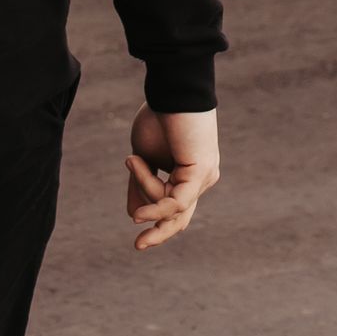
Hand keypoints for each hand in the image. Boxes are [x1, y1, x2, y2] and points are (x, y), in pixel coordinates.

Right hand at [125, 104, 219, 252]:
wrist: (171, 89)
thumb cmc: (159, 116)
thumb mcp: (143, 156)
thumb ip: (141, 185)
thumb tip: (133, 217)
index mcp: (189, 174)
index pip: (175, 207)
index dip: (156, 220)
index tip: (134, 221)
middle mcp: (201, 178)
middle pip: (181, 216)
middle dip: (160, 232)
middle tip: (138, 246)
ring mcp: (204, 176)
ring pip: (171, 206)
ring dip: (146, 190)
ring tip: (131, 159)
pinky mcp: (201, 172)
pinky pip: (175, 200)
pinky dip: (155, 204)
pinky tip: (138, 208)